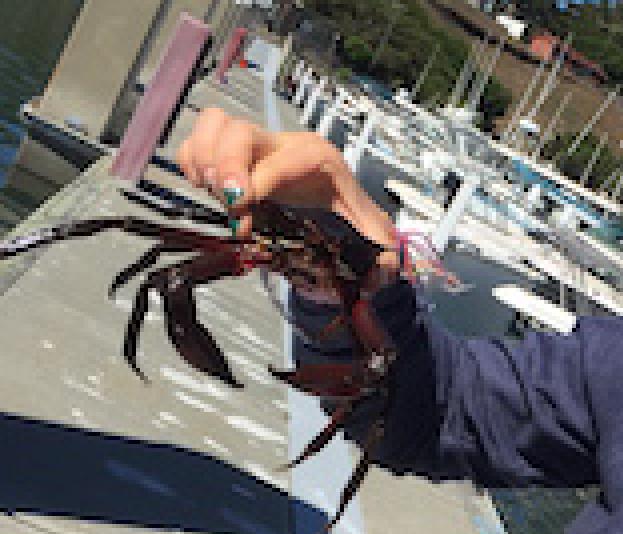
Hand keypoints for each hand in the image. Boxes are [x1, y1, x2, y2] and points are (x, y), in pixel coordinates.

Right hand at [175, 108, 400, 299]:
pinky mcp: (233, 148)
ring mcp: (256, 142)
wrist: (332, 191)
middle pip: (240, 131)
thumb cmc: (346, 207)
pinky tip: (204, 188)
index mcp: (316, 158)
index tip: (243, 218)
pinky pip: (200, 138)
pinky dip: (191, 160)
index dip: (254, 184)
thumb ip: (380, 249)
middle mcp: (283, 143)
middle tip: (228, 205)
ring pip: (215, 124)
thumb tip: (383, 273)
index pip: (278, 160)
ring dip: (204, 161)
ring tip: (215, 196)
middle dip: (225, 168)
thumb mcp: (371, 229)